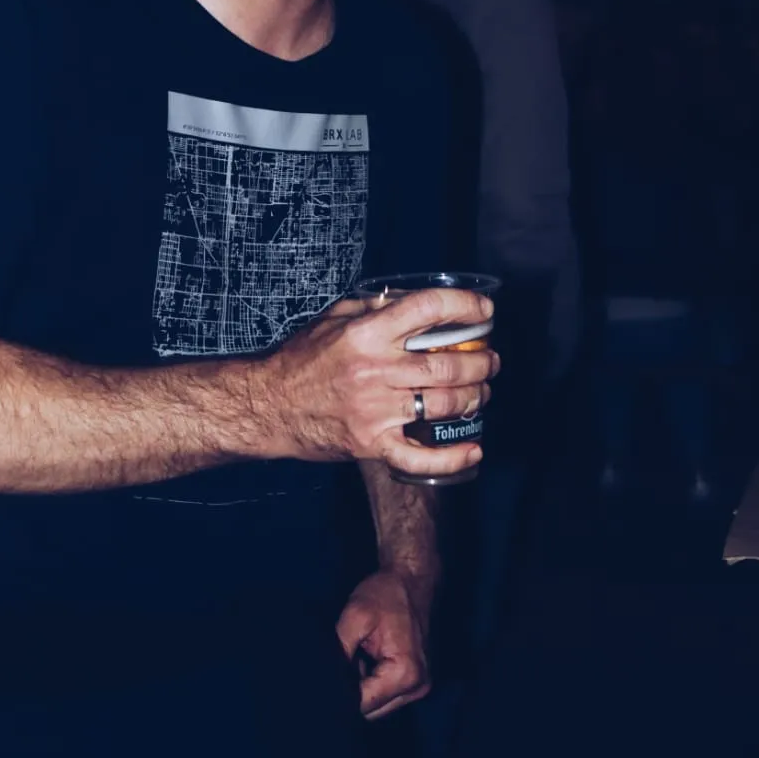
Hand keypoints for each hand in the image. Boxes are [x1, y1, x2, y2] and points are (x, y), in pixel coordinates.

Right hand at [254, 286, 497, 480]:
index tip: (485, 310)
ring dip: (474, 397)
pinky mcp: (372, 444)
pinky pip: (420, 456)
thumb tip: (412, 300)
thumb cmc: (300, 360)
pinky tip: (474, 449)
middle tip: (490, 359)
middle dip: (480, 361)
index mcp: (366, 333)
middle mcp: (375, 370)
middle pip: (446, 363)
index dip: (465, 307)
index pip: (427, 310)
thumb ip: (374, 308)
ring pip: (442, 403)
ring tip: (483, 391)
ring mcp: (375, 410)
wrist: (268, 405)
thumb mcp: (333, 319)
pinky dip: (452, 457)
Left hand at [336, 569, 430, 720]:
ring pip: (378, 705)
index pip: (363, 704)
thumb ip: (339, 652)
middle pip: (371, 710)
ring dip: (361, 688)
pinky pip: (387, 694)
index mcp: (405, 675)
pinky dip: (372, 683)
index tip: (322, 678)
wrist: (413, 578)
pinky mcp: (416, 681)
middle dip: (350, 692)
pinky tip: (362, 662)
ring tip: (351, 660)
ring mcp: (419, 687)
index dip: (339, 693)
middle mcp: (417, 688)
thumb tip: (321, 678)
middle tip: (334, 667)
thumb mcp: (356, 617)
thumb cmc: (385, 594)